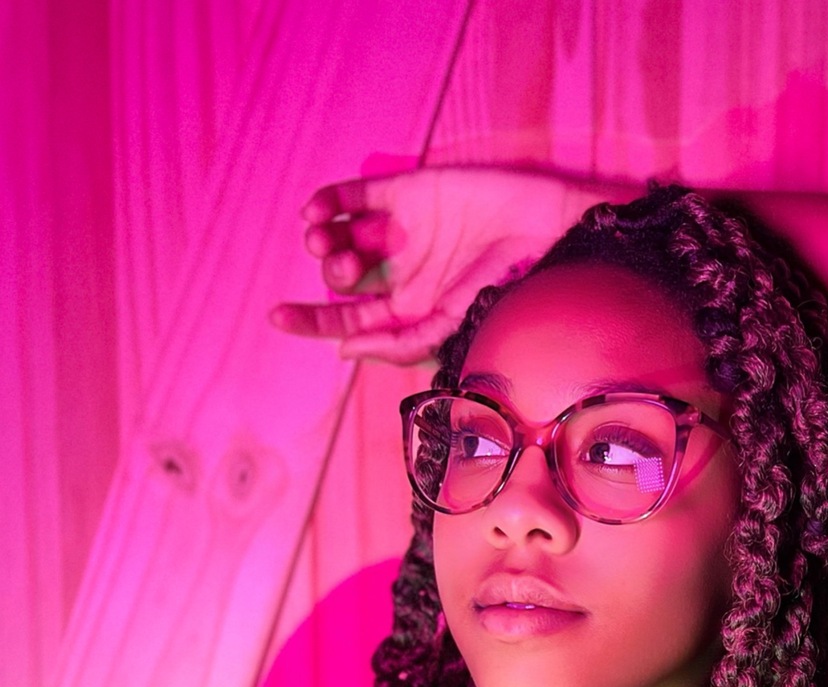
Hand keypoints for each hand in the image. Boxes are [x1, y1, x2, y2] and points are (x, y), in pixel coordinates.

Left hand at [271, 167, 588, 363]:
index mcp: (412, 312)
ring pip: (342, 236)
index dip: (312, 320)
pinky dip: (329, 202)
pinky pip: (354, 197)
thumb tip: (343, 349)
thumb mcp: (455, 327)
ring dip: (322, 239)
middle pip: (342, 279)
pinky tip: (318, 211)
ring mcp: (403, 231)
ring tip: (324, 239)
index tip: (278, 315)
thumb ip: (401, 342)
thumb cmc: (509, 288)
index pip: (350, 320)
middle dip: (330, 273)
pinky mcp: (407, 192)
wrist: (545, 232)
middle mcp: (403, 273)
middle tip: (346, 267)